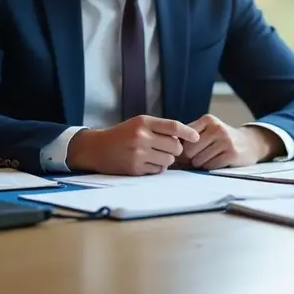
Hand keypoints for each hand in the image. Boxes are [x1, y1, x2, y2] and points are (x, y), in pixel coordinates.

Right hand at [66, 115, 200, 174]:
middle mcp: (141, 136)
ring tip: (155, 156)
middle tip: (167, 149)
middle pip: (175, 146)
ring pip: (169, 160)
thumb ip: (160, 128)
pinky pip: (158, 171)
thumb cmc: (122, 135)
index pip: (173, 126)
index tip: (196, 137)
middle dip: (175, 150)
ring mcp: (138, 153)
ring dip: (166, 160)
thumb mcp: (139, 123)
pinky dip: (157, 168)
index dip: (188, 133)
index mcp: (144, 122)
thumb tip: (186, 136)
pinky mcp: (135, 168)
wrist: (97, 148)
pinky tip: (147, 163)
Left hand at [182, 115, 278, 169]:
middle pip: (189, 151)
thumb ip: (189, 136)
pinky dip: (210, 168)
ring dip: (200, 164)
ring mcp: (225, 141)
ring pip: (198, 161)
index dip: (182, 148)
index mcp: (208, 120)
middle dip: (190, 158)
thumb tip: (169, 151)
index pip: (183, 138)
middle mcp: (217, 128)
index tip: (188, 151)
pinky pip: (210, 166)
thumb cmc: (222, 139)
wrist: (250, 143)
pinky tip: (217, 162)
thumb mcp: (208, 130)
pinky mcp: (232, 154)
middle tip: (198, 157)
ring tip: (209, 159)